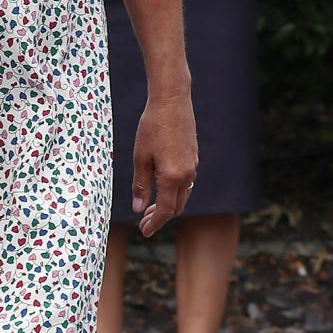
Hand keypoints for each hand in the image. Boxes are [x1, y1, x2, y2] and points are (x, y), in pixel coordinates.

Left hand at [131, 90, 197, 237]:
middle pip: (177, 206)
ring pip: (183, 195)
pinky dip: (174, 192)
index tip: (144, 231)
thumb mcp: (141, 157)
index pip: (166, 210)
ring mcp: (193, 166)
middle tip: (144, 222)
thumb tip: (138, 209)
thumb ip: (141, 185)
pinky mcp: (194, 157)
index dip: (155, 223)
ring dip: (169, 205)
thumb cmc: (152, 127)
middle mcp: (187, 174)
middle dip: (161, 217)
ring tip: (150, 208)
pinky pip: (186, 183)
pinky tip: (162, 188)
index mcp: (173, 176)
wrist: (172, 101)